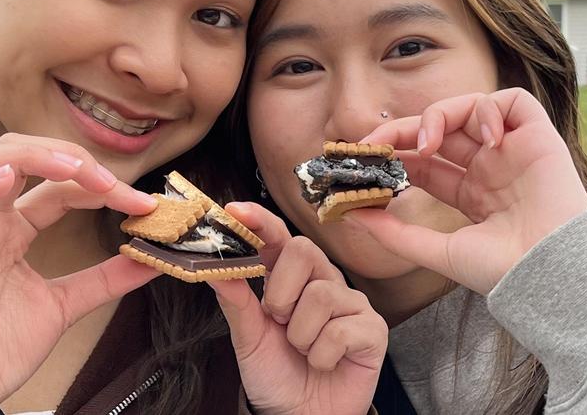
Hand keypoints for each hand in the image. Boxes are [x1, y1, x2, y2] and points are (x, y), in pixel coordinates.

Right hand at [0, 134, 161, 414]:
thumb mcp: (66, 305)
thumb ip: (104, 279)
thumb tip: (149, 260)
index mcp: (12, 228)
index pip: (58, 185)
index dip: (102, 186)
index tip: (144, 205)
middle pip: (19, 156)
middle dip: (69, 158)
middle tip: (112, 183)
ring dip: (29, 157)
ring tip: (73, 170)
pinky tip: (5, 180)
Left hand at [211, 202, 385, 414]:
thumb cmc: (277, 376)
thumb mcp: (248, 339)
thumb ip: (236, 302)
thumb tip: (213, 267)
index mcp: (292, 279)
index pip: (278, 239)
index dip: (260, 222)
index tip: (234, 210)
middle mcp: (325, 283)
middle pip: (304, 252)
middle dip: (281, 292)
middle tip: (279, 321)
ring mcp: (352, 305)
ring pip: (321, 296)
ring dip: (300, 335)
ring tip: (303, 351)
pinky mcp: (373, 331)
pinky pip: (341, 331)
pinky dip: (321, 356)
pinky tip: (324, 363)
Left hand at [349, 88, 586, 294]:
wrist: (549, 273)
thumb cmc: (502, 270)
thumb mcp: (438, 252)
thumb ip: (396, 234)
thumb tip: (352, 214)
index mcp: (473, 194)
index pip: (426, 163)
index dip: (395, 153)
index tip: (363, 157)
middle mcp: (492, 168)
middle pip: (441, 131)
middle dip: (405, 130)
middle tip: (376, 141)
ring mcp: (514, 150)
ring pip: (470, 109)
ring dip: (440, 116)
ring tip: (426, 145)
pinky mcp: (538, 136)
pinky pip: (513, 102)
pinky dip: (489, 108)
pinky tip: (483, 138)